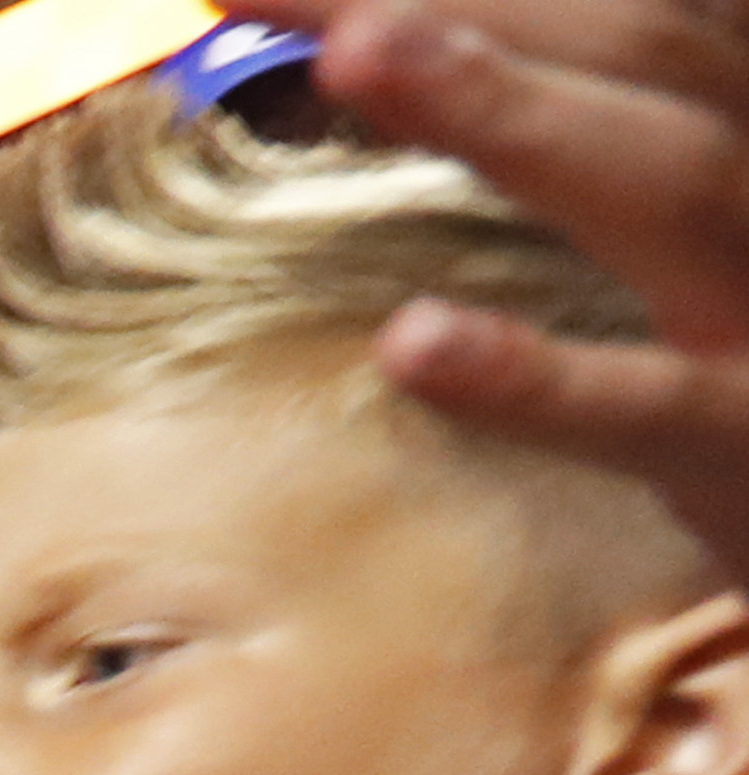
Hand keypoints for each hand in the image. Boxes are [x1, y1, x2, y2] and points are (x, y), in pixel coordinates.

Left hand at [295, 0, 748, 588]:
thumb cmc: (740, 349)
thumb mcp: (671, 216)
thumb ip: (561, 136)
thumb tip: (377, 42)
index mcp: (743, 110)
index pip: (638, 9)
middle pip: (644, 45)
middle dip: (463, 0)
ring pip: (672, 173)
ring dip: (505, 107)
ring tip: (356, 53)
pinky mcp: (748, 439)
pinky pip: (652, 408)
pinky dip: (536, 377)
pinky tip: (413, 343)